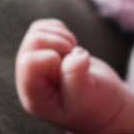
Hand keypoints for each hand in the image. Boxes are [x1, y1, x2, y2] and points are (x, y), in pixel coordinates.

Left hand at [14, 18, 133, 133]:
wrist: (104, 106)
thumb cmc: (95, 107)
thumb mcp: (88, 99)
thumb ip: (76, 79)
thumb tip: (73, 56)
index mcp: (35, 96)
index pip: (29, 62)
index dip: (53, 57)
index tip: (72, 67)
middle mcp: (29, 79)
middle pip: (33, 41)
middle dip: (60, 44)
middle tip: (75, 58)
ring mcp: (35, 63)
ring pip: (37, 31)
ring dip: (62, 38)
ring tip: (74, 55)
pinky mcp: (44, 50)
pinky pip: (44, 27)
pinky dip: (61, 31)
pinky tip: (71, 49)